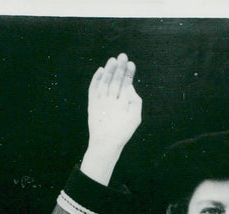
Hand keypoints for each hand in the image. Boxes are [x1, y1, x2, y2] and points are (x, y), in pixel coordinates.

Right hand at [81, 53, 141, 185]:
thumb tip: (129, 87)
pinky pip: (94, 89)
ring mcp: (103, 101)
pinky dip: (96, 80)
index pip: (126, 84)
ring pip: (106, 82)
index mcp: (123, 102)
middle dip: (120, 68)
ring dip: (109, 71)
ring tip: (113, 60)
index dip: (129, 73)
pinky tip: (101, 70)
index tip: (131, 64)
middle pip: (116, 80)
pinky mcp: (93, 104)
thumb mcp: (135, 116)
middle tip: (122, 56)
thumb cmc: (122, 132)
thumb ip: (135, 100)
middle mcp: (113, 99)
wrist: (107, 143)